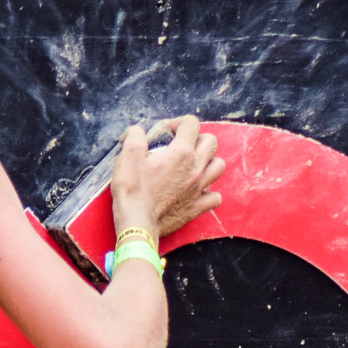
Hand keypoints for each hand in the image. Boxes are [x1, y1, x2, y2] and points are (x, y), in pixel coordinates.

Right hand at [109, 115, 224, 239]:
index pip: (191, 123)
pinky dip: (210, 192)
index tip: (164, 132)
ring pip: (219, 167)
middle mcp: (195, 169)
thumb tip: (138, 131)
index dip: (177, 122)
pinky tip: (197, 191)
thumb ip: (135, 136)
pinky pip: (215, 197)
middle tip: (180, 146)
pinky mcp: (197, 207)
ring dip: (208, 162)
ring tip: (193, 165)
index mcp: (181, 153)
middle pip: (211, 142)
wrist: (137, 224)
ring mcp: (199, 189)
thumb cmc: (132, 190)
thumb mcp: (128, 155)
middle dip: (197, 138)